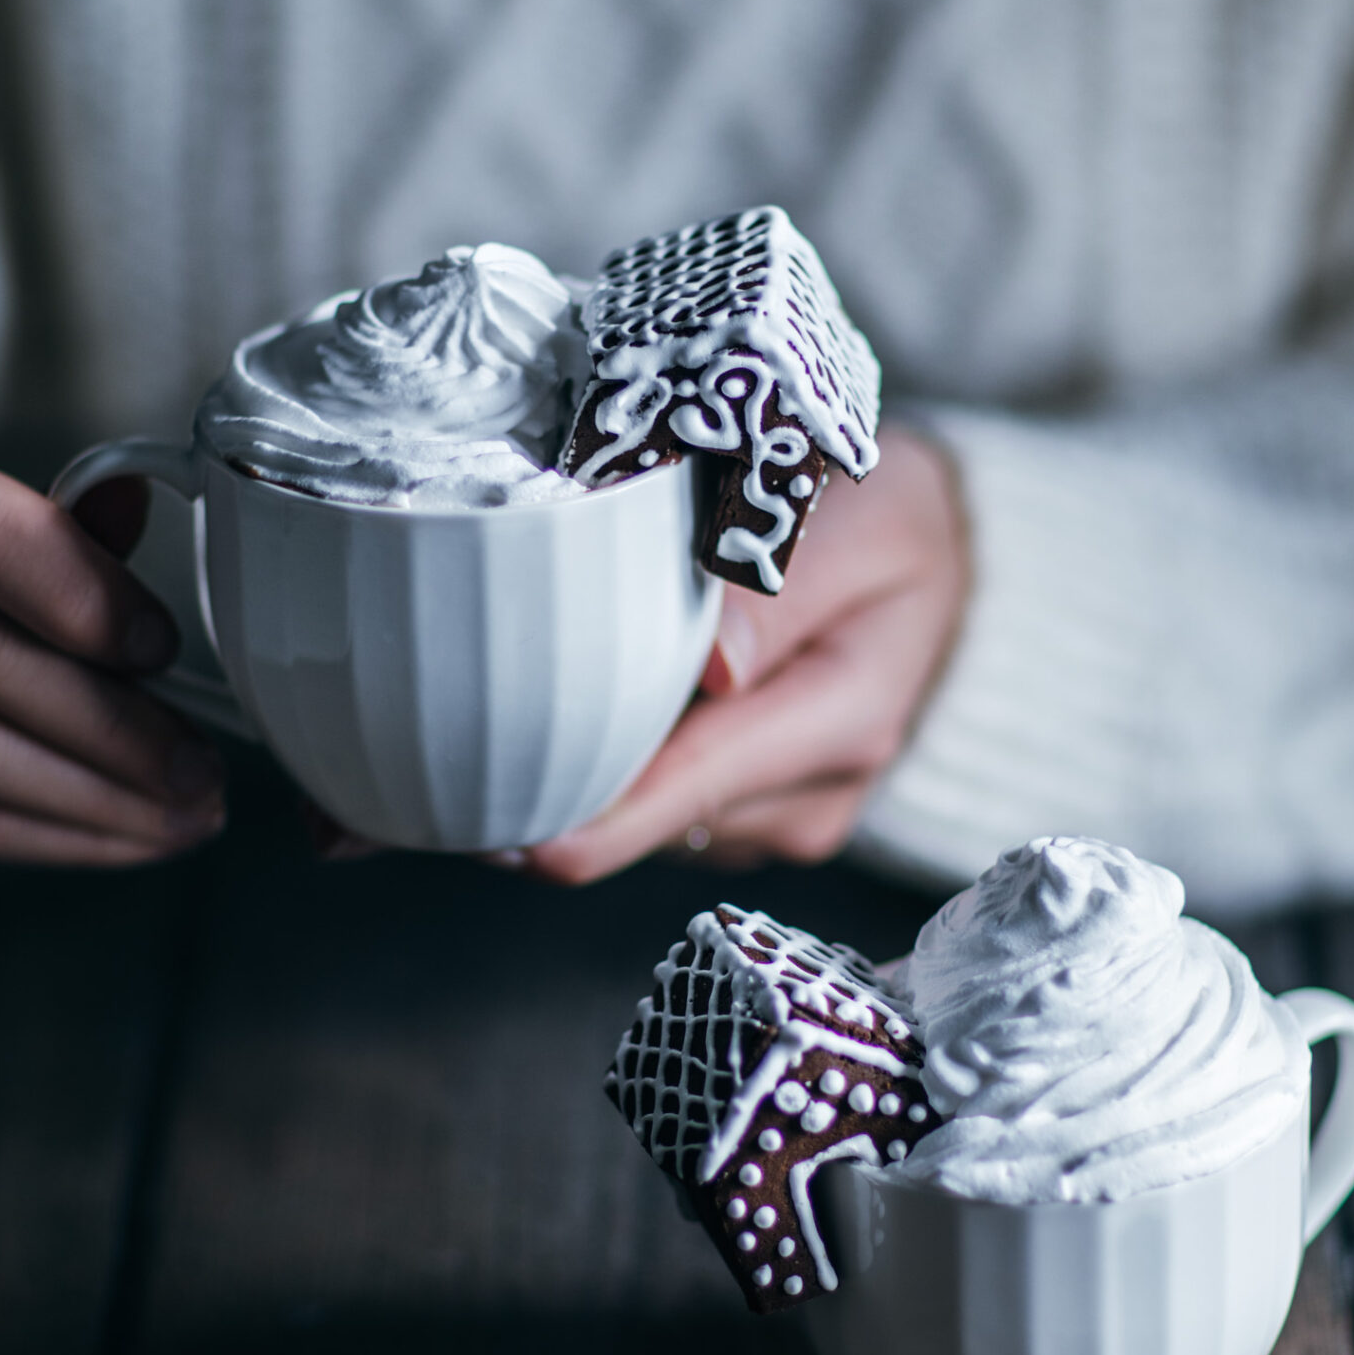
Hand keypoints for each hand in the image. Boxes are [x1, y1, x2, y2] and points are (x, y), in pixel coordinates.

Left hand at [524, 424, 967, 883]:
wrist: (942, 563)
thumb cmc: (894, 523)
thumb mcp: (870, 521)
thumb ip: (788, 583)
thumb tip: (713, 667)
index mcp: (842, 719)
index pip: (694, 782)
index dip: (594, 816)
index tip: (499, 833)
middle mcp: (808, 796)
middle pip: (646, 818)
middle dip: (544, 800)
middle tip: (412, 785)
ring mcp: (775, 817)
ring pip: (641, 821)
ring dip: (569, 779)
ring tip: (483, 717)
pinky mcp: (745, 815)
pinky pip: (654, 809)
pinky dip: (604, 768)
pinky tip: (560, 718)